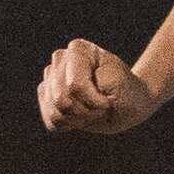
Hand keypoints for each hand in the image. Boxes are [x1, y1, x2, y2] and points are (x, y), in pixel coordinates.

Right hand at [37, 38, 158, 135]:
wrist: (127, 103)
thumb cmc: (127, 92)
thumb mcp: (121, 86)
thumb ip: (94, 85)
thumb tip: (67, 91)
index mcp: (79, 49)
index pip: (74, 86)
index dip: (94, 101)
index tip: (108, 99)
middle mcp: (60, 59)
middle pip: (61, 100)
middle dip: (85, 111)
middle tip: (101, 107)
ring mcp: (51, 77)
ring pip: (55, 112)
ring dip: (78, 119)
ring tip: (92, 110)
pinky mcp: (46, 95)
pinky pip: (51, 120)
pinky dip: (69, 124)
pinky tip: (81, 116)